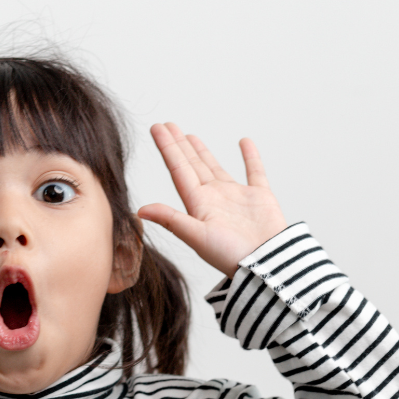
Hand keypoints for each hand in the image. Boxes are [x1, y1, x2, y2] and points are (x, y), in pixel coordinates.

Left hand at [137, 123, 286, 277]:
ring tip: (190, 136)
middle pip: (192, 165)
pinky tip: (244, 142)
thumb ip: (171, 220)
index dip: (168, 148)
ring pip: (215, 167)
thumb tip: (140, 210)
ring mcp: (236, 197)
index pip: (178, 169)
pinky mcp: (259, 197)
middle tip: (167, 125)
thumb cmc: (230, 255)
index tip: (157, 128)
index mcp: (198, 205)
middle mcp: (213, 198)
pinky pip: (254, 171)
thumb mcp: (197, 236)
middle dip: (179, 145)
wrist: (266, 265)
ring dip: (203, 152)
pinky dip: (250, 157)